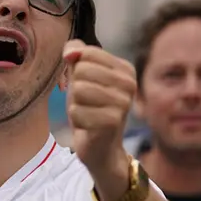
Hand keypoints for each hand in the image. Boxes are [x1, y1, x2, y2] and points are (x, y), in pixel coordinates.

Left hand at [63, 40, 136, 182]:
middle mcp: (129, 84)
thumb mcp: (81, 76)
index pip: (87, 53)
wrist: (100, 147)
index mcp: (126, 69)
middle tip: (87, 103)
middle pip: (81, 70)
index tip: (85, 83)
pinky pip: (76, 110)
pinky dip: (76, 119)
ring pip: (78, 89)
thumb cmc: (90, 108)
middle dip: (76, 88)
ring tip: (87, 113)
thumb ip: (76, 53)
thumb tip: (70, 52)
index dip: (76, 68)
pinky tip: (88, 126)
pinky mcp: (112, 122)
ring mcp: (123, 103)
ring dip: (75, 104)